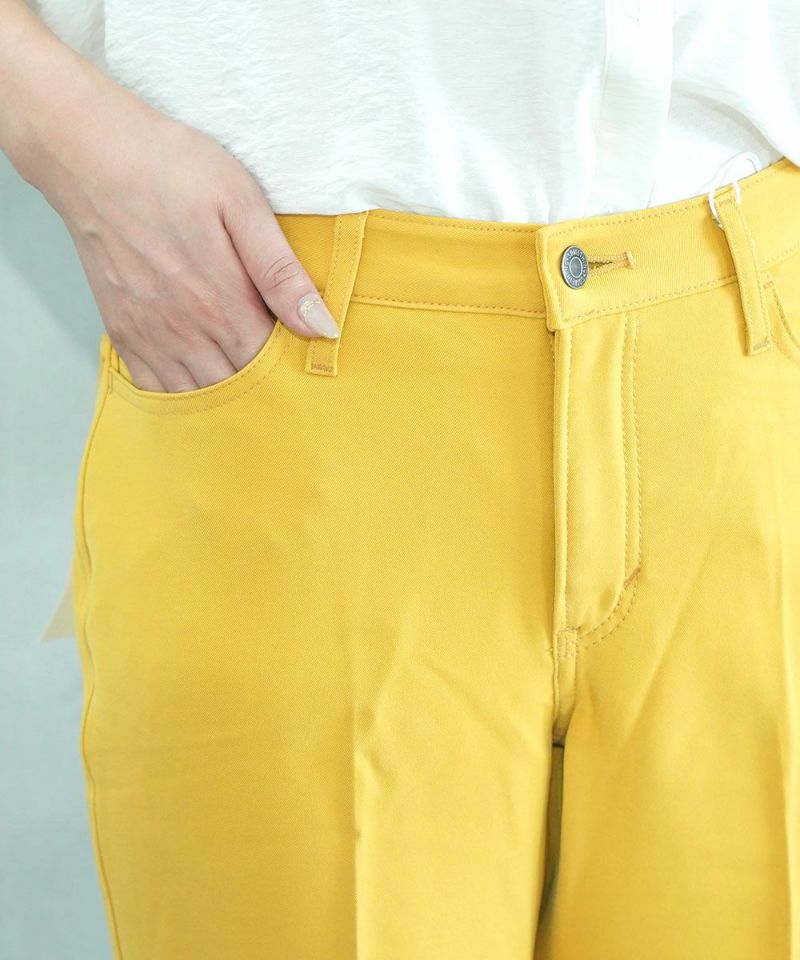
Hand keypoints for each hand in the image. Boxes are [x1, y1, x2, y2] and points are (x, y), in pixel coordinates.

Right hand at [2, 11, 338, 391]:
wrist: (90, 155)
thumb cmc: (172, 169)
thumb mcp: (242, 205)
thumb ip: (281, 273)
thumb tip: (322, 327)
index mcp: (223, 303)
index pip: (272, 366)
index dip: (294, 368)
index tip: (307, 356)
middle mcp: (185, 330)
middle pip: (238, 388)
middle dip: (264, 387)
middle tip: (282, 371)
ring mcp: (150, 336)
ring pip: (198, 397)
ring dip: (226, 397)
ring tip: (247, 378)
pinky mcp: (123, 332)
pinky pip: (155, 388)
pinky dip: (182, 396)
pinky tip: (201, 379)